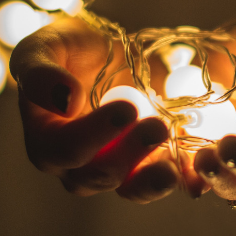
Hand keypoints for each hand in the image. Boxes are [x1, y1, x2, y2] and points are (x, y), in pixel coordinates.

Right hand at [9, 17, 180, 202]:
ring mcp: (113, 170)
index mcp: (45, 139)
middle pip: (96, 176)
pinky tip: (195, 174)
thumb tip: (64, 100)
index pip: (62, 150)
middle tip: (158, 126)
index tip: (126, 109)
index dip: (93, 135)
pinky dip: (180, 181)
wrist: (110, 54)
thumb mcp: (44, 46)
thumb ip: (40, 72)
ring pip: (129, 189)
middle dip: (128, 154)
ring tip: (173, 167)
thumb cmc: (69, 50)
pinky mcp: (146, 168)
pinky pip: (162, 182)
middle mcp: (75, 165)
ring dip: (152, 180)